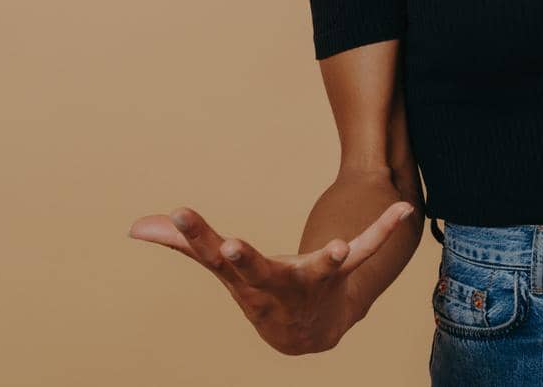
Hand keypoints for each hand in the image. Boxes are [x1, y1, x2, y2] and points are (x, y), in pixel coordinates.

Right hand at [127, 200, 415, 354]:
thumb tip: (135, 227)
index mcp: (242, 278)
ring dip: (327, 261)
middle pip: (256, 271)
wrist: (306, 333)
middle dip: (242, 259)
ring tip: (336, 248)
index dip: (194, 234)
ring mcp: (311, 282)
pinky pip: (368, 252)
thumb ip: (184, 242)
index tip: (178, 212)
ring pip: (317, 270)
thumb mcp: (221, 267)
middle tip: (227, 245)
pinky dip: (385, 231)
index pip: (211, 254)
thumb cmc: (259, 292)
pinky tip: (407, 209)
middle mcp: (274, 284)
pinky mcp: (344, 273)